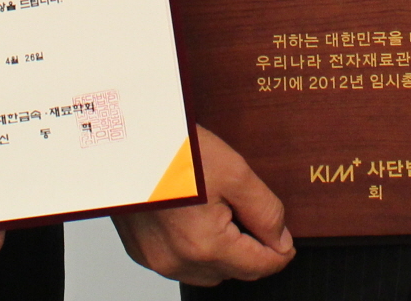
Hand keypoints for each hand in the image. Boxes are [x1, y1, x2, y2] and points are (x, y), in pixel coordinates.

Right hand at [112, 127, 292, 284]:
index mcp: (206, 245)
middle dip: (249, 249)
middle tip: (247, 211)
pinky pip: (180, 262)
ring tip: (218, 210)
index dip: (280, 253)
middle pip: (233, 271)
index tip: (286, 241)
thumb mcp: (234, 172)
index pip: (258, 267)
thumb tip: (281, 241)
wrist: (124, 140)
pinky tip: (192, 215)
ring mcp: (157, 259)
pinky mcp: (141, 252)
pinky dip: (194, 247)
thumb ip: (265, 212)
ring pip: (207, 271)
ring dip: (221, 252)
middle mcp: (179, 261)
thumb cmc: (174, 149)